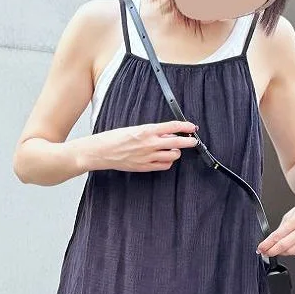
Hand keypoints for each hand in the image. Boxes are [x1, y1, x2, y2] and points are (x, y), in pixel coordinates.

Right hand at [83, 119, 199, 172]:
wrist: (101, 152)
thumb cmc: (114, 138)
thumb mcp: (134, 129)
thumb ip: (152, 132)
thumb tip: (167, 133)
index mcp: (147, 130)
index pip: (173, 126)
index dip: (185, 126)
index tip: (192, 127)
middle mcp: (150, 143)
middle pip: (178, 142)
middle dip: (189, 142)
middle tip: (193, 141)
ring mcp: (148, 156)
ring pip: (173, 155)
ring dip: (176, 152)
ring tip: (173, 150)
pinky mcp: (145, 167)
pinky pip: (164, 166)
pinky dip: (168, 162)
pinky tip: (165, 159)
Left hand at [256, 191, 294, 257]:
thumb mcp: (291, 213)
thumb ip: (282, 228)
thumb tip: (272, 241)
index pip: (278, 236)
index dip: (267, 244)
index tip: (261, 248)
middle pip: (285, 246)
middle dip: (272, 251)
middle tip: (265, 252)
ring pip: (292, 251)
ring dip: (281, 253)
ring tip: (274, 251)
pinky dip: (291, 251)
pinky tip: (286, 249)